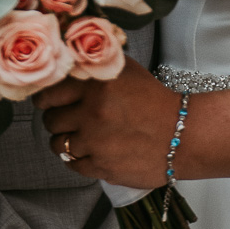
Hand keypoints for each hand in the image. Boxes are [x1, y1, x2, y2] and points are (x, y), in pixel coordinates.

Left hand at [34, 60, 179, 187]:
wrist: (183, 135)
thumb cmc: (154, 100)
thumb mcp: (124, 70)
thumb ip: (93, 64)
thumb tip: (63, 61)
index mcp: (96, 85)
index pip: (48, 92)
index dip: (46, 97)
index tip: (49, 101)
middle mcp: (92, 113)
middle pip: (50, 120)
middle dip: (57, 119)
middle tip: (70, 118)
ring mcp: (95, 142)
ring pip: (58, 145)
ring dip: (66, 141)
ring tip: (82, 136)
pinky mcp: (101, 167)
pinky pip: (72, 165)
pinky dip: (79, 159)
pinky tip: (93, 151)